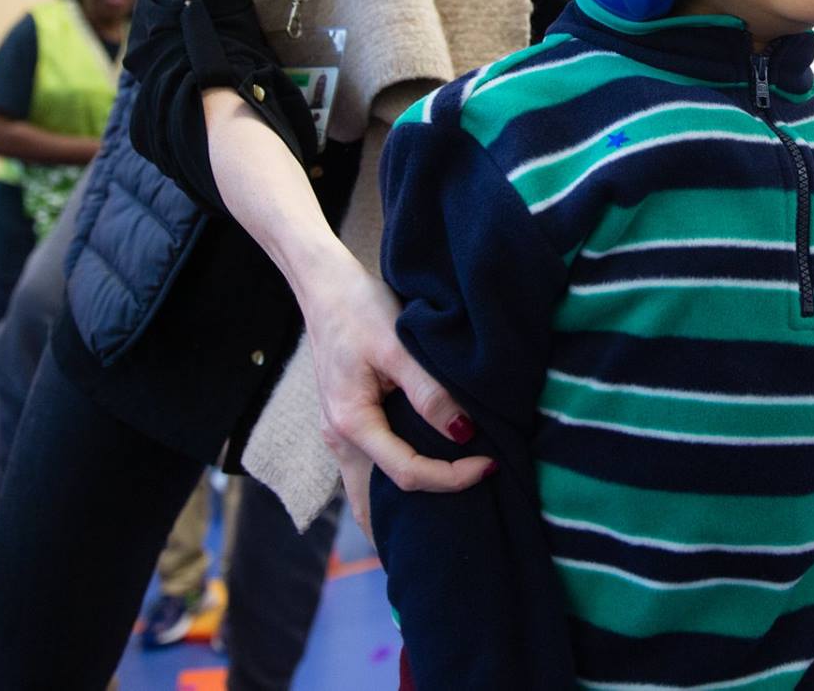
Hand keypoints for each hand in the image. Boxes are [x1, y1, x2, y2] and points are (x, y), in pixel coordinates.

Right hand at [299, 256, 491, 529]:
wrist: (324, 285)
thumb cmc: (360, 309)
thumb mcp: (398, 347)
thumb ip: (430, 392)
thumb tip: (463, 434)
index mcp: (351, 424)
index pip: (408, 474)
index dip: (452, 478)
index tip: (489, 466)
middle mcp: (340, 440)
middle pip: (376, 502)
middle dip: (411, 525)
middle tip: (461, 528)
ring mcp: (339, 434)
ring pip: (369, 489)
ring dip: (402, 505)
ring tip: (446, 512)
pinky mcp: (347, 422)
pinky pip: (371, 465)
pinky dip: (395, 480)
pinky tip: (425, 475)